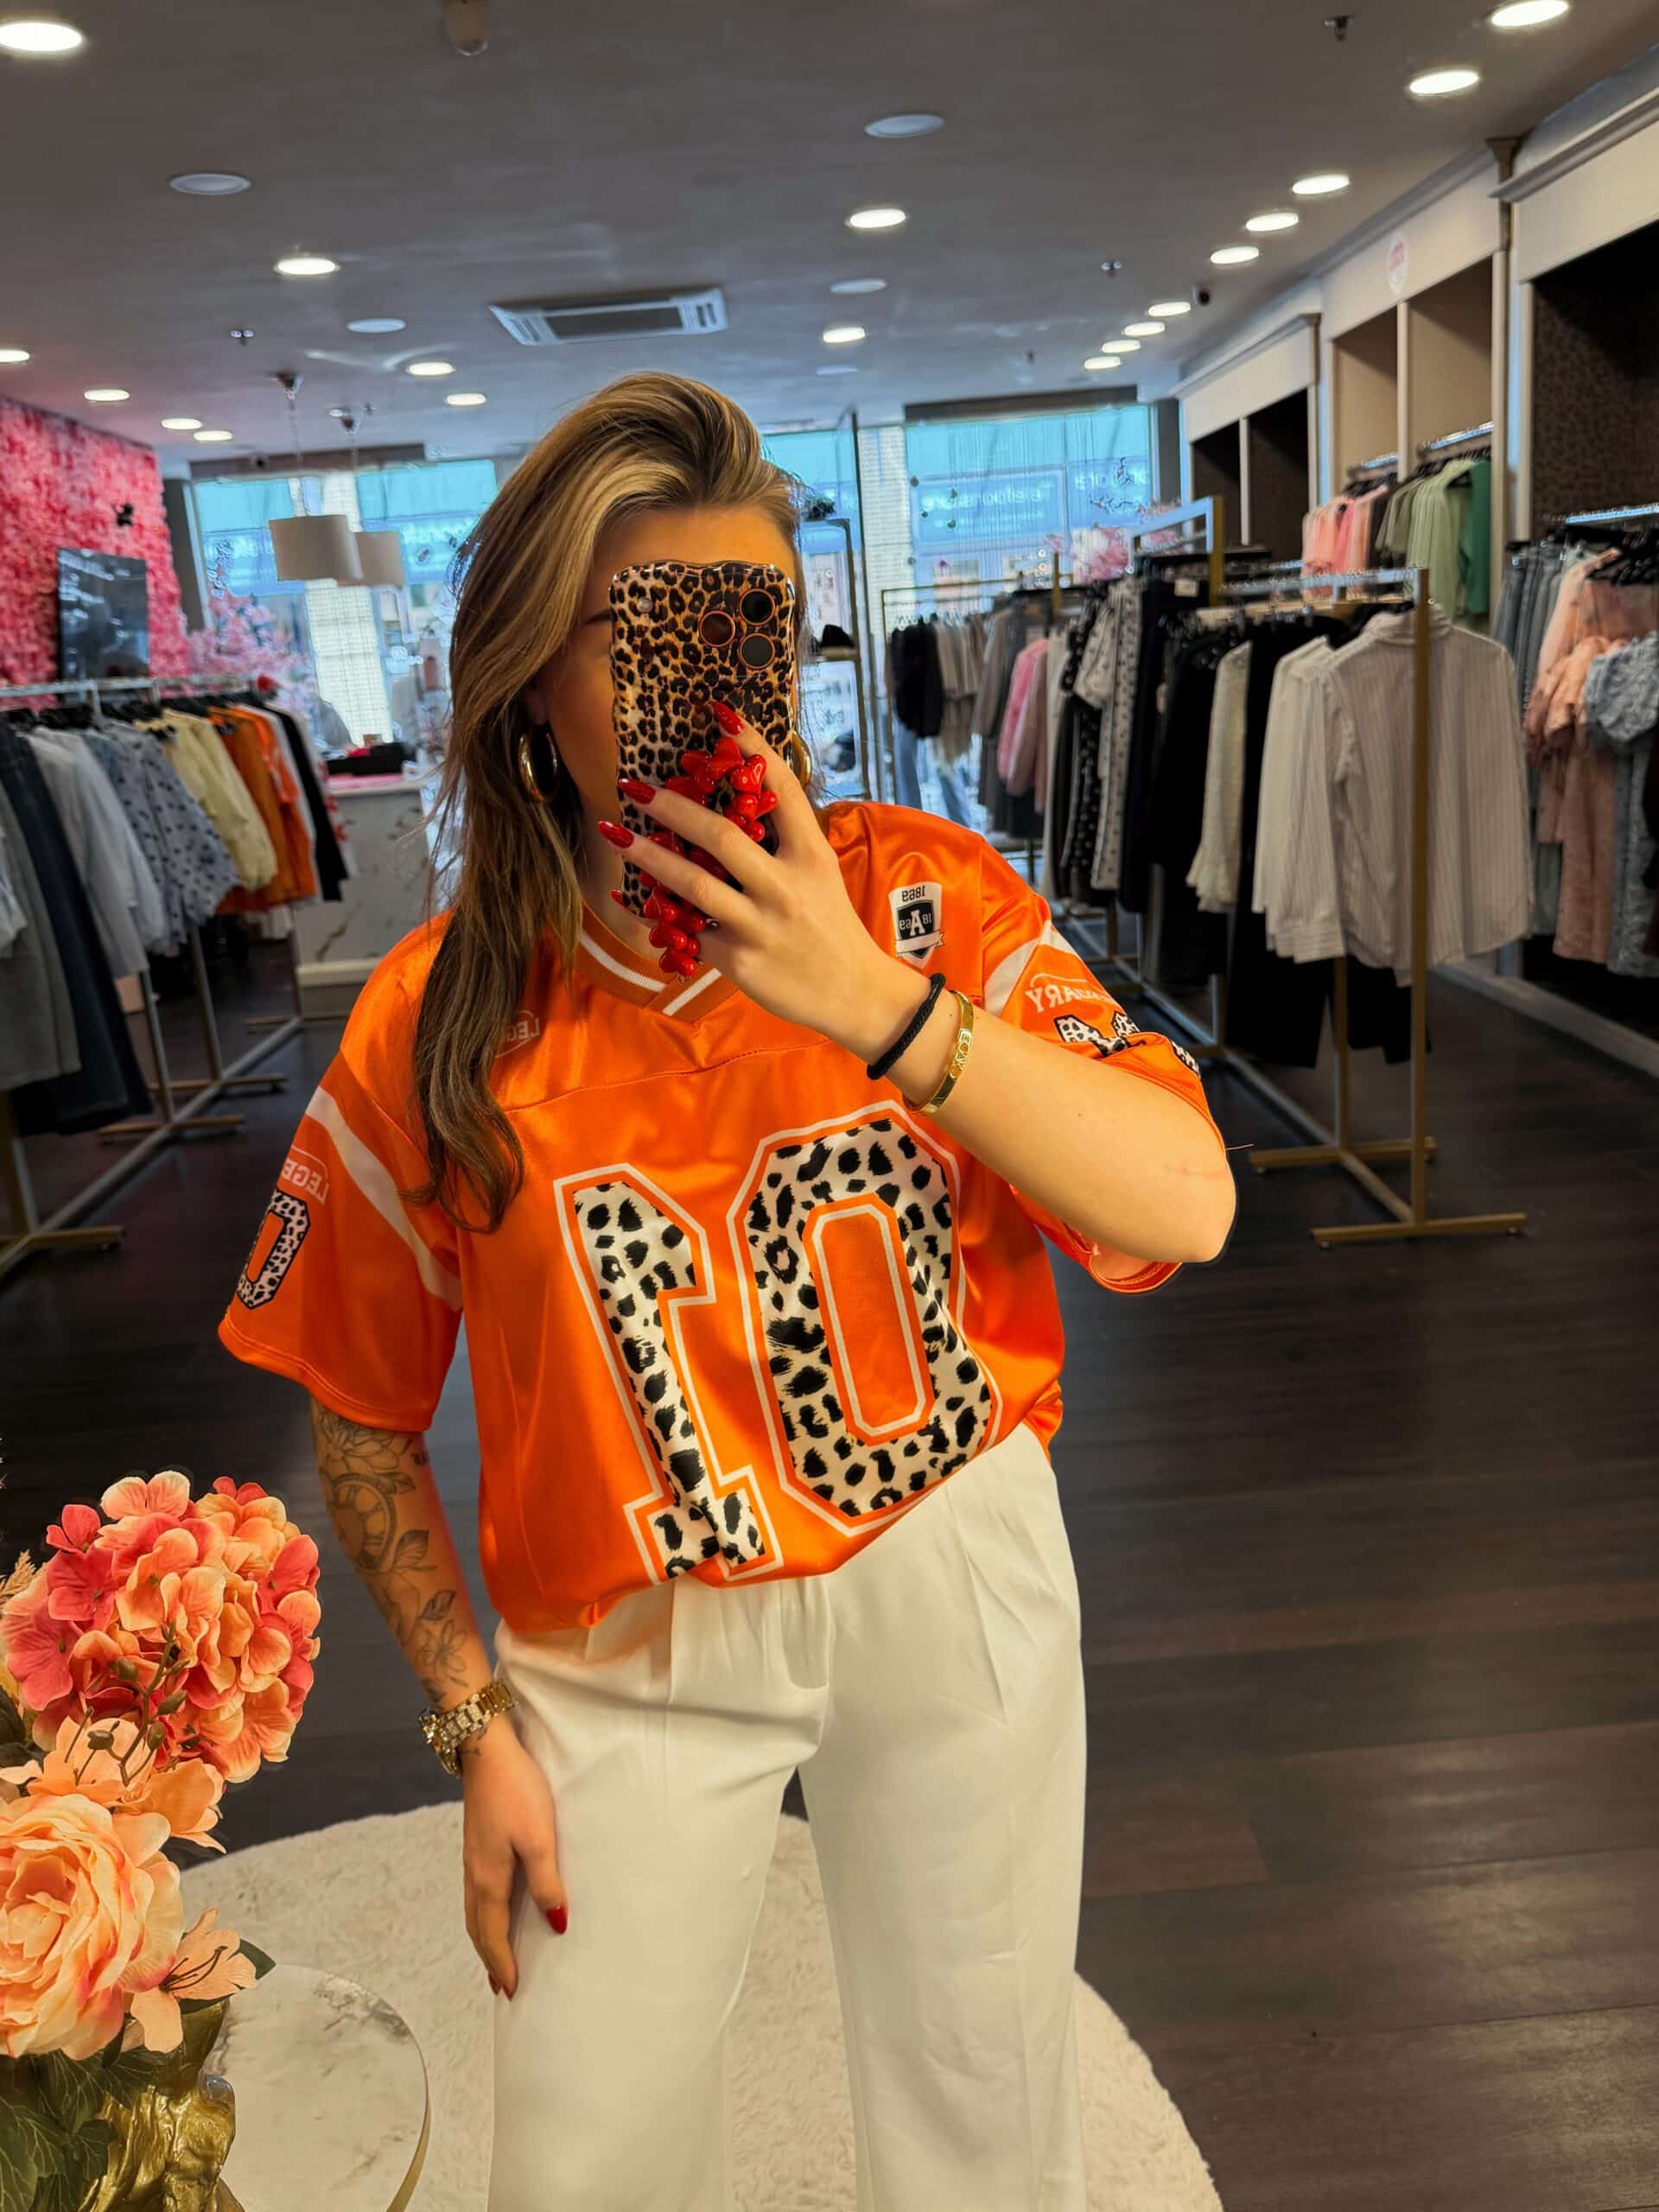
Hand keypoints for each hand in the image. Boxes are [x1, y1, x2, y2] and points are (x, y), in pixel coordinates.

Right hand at [461, 1715, 566, 1998]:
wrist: (486, 1751)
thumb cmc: (516, 1792)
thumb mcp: (540, 1838)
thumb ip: (548, 1882)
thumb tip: (555, 1924)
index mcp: (488, 1880)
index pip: (493, 1936)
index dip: (503, 1964)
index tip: (511, 1991)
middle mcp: (475, 1875)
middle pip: (478, 1930)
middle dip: (489, 1959)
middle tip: (502, 1986)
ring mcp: (473, 1859)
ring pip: (474, 1913)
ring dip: (485, 1939)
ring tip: (497, 1957)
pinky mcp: (477, 1845)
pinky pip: (477, 1895)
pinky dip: (484, 1916)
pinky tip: (496, 1909)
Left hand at [600, 704, 906, 1049]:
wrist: (852, 993)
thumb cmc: (831, 926)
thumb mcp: (819, 874)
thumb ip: (783, 842)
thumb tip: (739, 803)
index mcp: (811, 855)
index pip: (783, 789)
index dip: (752, 747)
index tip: (720, 715)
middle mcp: (785, 886)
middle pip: (721, 836)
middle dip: (672, 807)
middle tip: (635, 787)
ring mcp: (759, 925)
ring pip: (693, 884)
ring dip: (647, 856)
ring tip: (614, 831)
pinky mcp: (737, 959)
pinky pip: (686, 929)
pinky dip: (654, 911)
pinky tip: (627, 895)